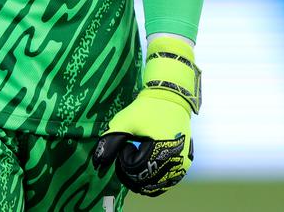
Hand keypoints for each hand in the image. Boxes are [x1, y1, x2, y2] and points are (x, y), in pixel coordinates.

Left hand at [92, 36, 200, 195]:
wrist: (171, 98)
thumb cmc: (147, 108)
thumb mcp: (124, 122)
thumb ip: (110, 141)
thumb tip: (98, 163)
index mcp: (161, 150)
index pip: (136, 170)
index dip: (125, 160)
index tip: (127, 145)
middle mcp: (175, 161)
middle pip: (146, 181)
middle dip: (133, 172)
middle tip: (130, 152)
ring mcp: (182, 164)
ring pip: (157, 185)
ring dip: (143, 179)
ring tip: (138, 160)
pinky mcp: (185, 163)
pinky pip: (168, 181)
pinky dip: (155, 179)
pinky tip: (146, 169)